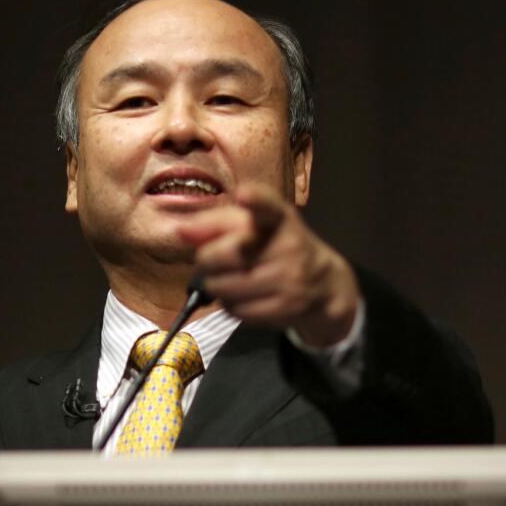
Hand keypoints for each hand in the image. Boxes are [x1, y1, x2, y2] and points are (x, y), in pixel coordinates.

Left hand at [176, 183, 359, 346]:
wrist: (324, 285)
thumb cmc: (276, 247)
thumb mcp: (253, 226)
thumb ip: (215, 223)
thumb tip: (181, 231)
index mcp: (279, 217)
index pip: (268, 205)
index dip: (255, 200)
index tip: (244, 195)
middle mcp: (289, 245)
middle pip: (224, 255)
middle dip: (209, 260)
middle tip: (216, 261)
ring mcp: (289, 278)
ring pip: (224, 286)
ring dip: (217, 285)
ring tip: (232, 279)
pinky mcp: (286, 307)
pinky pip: (236, 310)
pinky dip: (230, 305)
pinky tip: (244, 297)